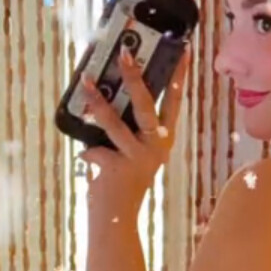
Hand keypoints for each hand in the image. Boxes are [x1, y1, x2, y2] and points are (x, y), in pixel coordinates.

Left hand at [79, 33, 190, 209]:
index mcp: (162, 140)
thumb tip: (102, 92)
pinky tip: (87, 160)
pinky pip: (94, 150)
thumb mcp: (129, 151)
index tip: (183, 50)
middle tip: (125, 54)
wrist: (116, 220)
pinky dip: (88, 153)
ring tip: (86, 82)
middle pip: (146, 106)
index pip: (174, 103)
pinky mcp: (117, 169)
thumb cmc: (121, 182)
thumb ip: (124, 127)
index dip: (178, 77)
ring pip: (114, 124)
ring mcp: (137, 158)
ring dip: (98, 103)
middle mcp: (155, 148)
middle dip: (134, 78)